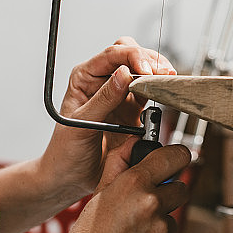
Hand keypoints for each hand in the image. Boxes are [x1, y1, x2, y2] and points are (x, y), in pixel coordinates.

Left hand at [39, 37, 175, 198]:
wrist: (71, 177)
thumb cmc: (65, 150)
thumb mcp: (81, 124)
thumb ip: (104, 99)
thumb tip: (124, 74)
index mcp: (85, 78)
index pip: (111, 55)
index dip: (132, 57)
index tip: (146, 70)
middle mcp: (102, 82)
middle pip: (130, 54)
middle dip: (148, 59)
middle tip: (161, 73)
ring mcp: (119, 96)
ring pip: (143, 71)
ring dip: (157, 73)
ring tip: (166, 81)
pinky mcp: (133, 112)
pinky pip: (150, 95)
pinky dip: (160, 92)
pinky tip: (164, 95)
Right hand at [55, 139, 190, 232]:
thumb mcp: (98, 193)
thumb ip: (118, 164)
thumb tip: (134, 144)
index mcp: (135, 184)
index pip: (176, 157)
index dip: (177, 157)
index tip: (176, 160)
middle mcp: (152, 205)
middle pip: (181, 189)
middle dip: (167, 195)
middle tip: (145, 207)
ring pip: (171, 221)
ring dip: (158, 227)